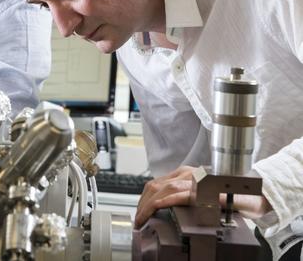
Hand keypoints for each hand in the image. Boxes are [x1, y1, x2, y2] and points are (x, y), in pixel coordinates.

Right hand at [135, 165, 274, 227]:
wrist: (255, 188)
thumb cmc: (246, 200)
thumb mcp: (236, 205)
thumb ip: (217, 202)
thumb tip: (199, 203)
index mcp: (204, 183)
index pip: (172, 194)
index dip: (155, 206)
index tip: (145, 217)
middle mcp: (193, 175)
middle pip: (160, 188)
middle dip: (145, 205)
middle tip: (138, 220)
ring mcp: (188, 172)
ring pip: (158, 182)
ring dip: (145, 198)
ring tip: (140, 213)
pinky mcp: (185, 172)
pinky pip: (162, 180)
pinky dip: (151, 192)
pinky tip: (148, 202)